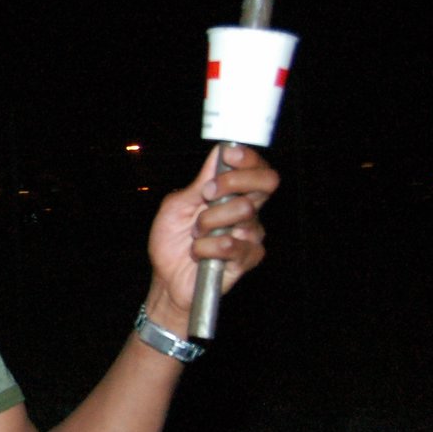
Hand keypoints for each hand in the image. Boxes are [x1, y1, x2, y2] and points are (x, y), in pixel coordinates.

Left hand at [146, 144, 279, 326]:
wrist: (167, 277)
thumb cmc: (171, 241)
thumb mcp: (176, 206)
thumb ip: (200, 183)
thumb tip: (219, 153)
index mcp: (232, 194)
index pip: (256, 168)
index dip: (248, 158)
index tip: (229, 155)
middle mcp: (248, 211)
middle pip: (265, 183)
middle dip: (232, 183)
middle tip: (207, 195)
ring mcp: (251, 234)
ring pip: (244, 212)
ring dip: (209, 222)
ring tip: (196, 234)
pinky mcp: (249, 257)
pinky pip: (231, 244)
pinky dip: (206, 247)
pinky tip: (200, 253)